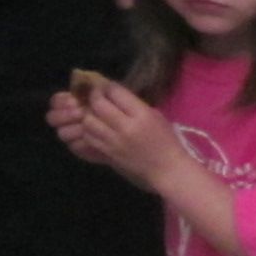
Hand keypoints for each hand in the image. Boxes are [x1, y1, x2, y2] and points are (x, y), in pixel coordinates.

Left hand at [50, 78, 182, 189]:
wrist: (167, 169)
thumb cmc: (166, 141)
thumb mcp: (156, 116)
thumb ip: (134, 105)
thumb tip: (114, 96)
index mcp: (141, 115)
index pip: (116, 92)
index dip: (108, 86)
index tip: (107, 86)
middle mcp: (125, 127)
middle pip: (99, 105)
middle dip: (94, 96)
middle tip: (96, 95)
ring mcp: (114, 142)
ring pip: (89, 121)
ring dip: (89, 114)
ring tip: (94, 112)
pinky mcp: (108, 154)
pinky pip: (89, 138)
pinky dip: (88, 130)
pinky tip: (94, 128)